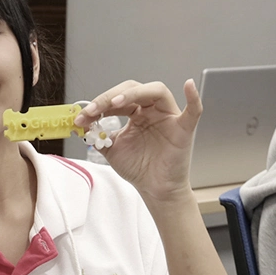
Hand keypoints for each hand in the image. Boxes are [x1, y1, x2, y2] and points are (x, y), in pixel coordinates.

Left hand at [74, 79, 201, 202]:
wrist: (154, 189)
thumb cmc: (139, 168)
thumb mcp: (112, 149)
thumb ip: (99, 136)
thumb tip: (83, 125)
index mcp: (137, 113)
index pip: (118, 98)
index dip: (99, 104)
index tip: (82, 117)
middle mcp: (152, 110)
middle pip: (133, 89)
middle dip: (110, 97)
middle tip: (94, 110)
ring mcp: (169, 117)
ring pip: (157, 91)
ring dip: (134, 93)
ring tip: (116, 102)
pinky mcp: (183, 129)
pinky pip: (193, 111)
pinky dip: (193, 97)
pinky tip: (189, 85)